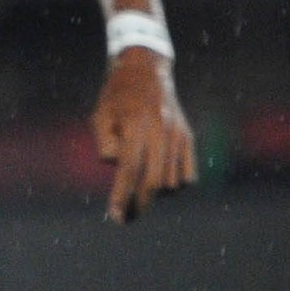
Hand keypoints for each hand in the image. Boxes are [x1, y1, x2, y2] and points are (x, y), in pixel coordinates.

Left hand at [92, 48, 193, 223]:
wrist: (147, 72)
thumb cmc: (116, 97)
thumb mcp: (100, 117)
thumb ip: (105, 145)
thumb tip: (118, 167)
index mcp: (136, 127)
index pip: (129, 171)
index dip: (122, 197)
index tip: (116, 217)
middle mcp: (161, 132)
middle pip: (154, 183)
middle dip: (140, 205)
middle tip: (126, 218)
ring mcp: (179, 136)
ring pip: (173, 183)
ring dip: (156, 194)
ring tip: (139, 188)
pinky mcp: (189, 138)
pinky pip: (189, 176)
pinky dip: (175, 186)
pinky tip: (159, 181)